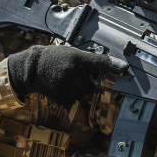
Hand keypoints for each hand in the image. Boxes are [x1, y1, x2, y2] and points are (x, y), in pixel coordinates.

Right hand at [7, 44, 128, 106]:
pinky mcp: (58, 93)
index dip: (113, 64)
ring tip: (63, 81)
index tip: (125, 68)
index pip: (98, 61)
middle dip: (83, 85)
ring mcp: (65, 82)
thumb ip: (84, 62)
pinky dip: (66, 98)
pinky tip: (58, 88)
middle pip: (90, 87)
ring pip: (80, 95)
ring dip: (74, 92)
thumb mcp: (69, 54)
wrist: (31, 66)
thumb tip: (100, 72)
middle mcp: (72, 69)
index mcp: (77, 57)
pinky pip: (71, 101)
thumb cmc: (53, 59)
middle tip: (72, 78)